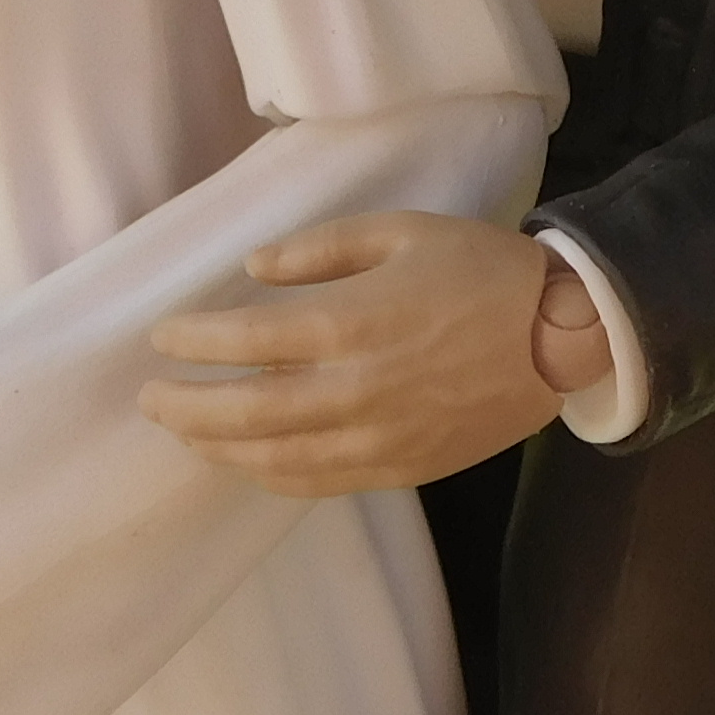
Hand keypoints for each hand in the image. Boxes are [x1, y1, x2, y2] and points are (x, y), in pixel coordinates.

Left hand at [138, 212, 601, 498]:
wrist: (564, 337)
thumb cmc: (482, 270)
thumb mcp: (401, 231)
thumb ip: (320, 250)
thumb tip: (254, 271)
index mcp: (351, 324)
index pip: (245, 341)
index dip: (193, 342)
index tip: (161, 337)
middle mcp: (355, 390)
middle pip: (245, 413)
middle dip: (186, 408)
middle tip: (150, 399)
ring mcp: (378, 438)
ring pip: (275, 459)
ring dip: (219, 449)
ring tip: (186, 433)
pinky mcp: (401, 468)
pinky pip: (319, 483)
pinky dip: (272, 477)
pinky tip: (249, 463)